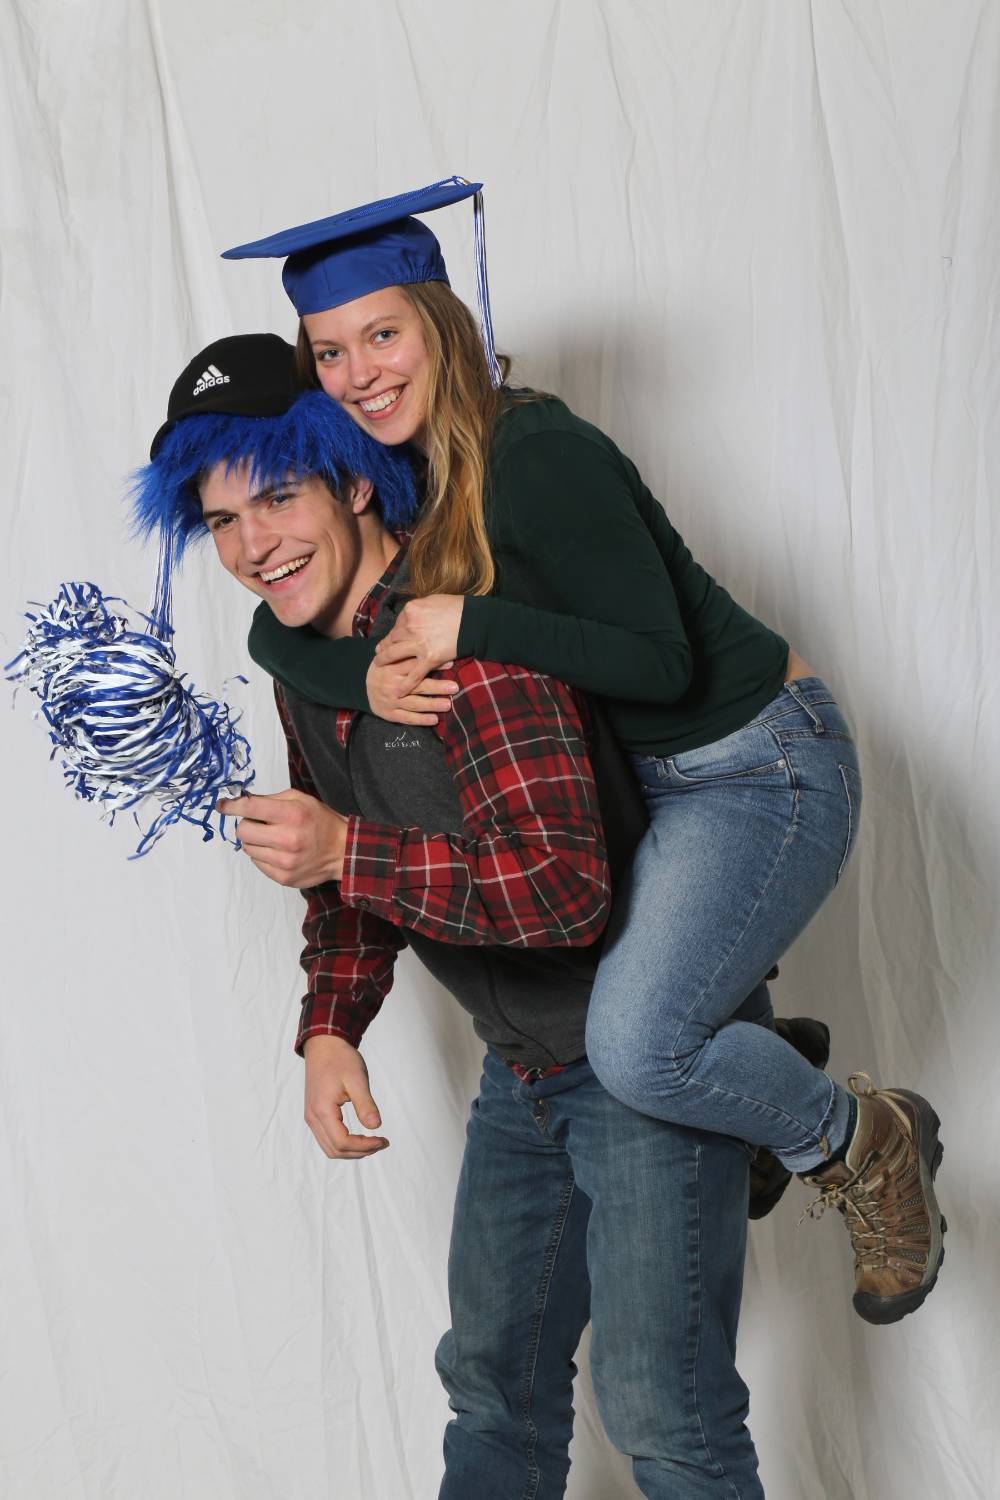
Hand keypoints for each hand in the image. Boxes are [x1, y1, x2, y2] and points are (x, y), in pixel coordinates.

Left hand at [217, 789, 347, 885]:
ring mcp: (284, 862)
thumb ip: (271, 799)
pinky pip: (257, 863)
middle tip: (260, 824)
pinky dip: (263, 855)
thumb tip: (242, 802)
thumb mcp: (301, 800)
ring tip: (272, 838)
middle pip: (243, 831)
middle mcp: (287, 839)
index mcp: (292, 815)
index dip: (231, 806)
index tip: (222, 805)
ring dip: (255, 841)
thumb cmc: (320, 821)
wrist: (342, 851)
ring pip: (247, 848)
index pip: (250, 808)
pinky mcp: (283, 877)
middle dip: (247, 825)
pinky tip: (278, 851)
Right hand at [303, 1035, 388, 1158]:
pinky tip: (359, 1137)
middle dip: (360, 1152)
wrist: (324, 1045)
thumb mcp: (357, 1079)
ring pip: (330, 1148)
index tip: (383, 1139)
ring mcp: (311, 1117)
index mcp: (322, 1110)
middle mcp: (313, 1118)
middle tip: (382, 1142)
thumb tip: (376, 1126)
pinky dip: (343, 1144)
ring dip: (352, 1151)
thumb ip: (365, 1104)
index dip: (365, 1146)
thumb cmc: (340, 1059)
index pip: (342, 1142)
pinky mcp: (314, 1114)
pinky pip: (327, 1139)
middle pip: (335, 1150)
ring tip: (373, 1143)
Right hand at [366, 655, 458, 725]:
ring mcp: (390, 701)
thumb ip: (409, 656)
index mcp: (392, 668)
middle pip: (417, 686)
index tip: (450, 664)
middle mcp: (392, 685)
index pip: (414, 666)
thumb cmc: (384, 670)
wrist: (360, 686)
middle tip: (454, 687)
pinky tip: (434, 719)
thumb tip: (434, 651)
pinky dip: (421, 720)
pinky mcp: (389, 713)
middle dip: (437, 687)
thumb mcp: (392, 659)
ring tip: (448, 705)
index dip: (431, 665)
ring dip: (432, 705)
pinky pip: (407, 718)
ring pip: (414, 703)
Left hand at [374, 594, 464, 694]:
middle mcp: (410, 626)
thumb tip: (412, 614)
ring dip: (384, 661)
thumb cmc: (457, 608)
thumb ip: (419, 609)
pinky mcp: (429, 658)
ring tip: (378, 666)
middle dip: (383, 647)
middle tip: (378, 653)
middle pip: (392, 639)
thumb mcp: (433, 600)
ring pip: (395, 655)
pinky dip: (406, 684)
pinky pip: (414, 674)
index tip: (391, 638)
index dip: (395, 633)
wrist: (474, 621)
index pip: (397, 625)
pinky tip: (398, 691)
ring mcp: (418, 643)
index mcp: (410, 611)